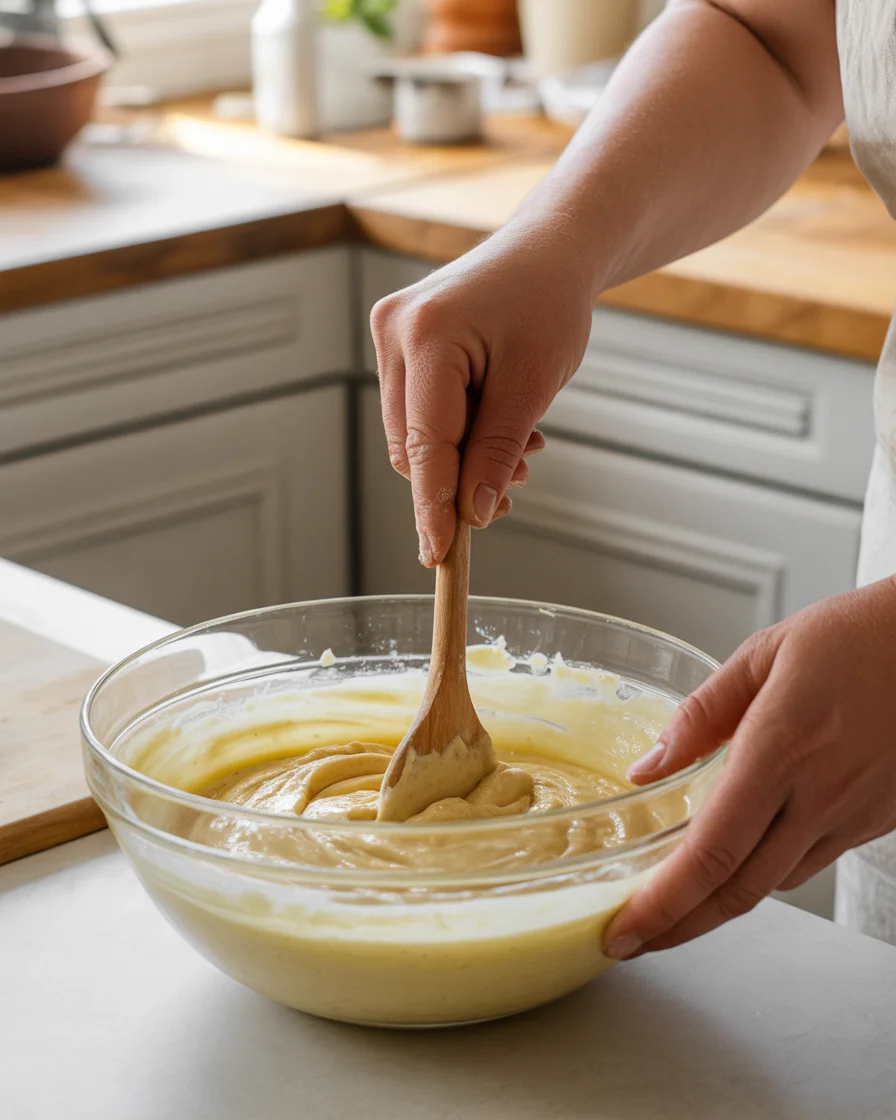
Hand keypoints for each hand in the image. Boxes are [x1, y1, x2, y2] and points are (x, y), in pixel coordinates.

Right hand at [370, 225, 595, 565]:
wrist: (548, 249)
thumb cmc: (549, 303)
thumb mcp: (534, 384)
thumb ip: (498, 451)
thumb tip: (474, 514)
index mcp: (427, 335)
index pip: (425, 443)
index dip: (433, 505)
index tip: (439, 555)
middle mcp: (394, 332)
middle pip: (413, 443)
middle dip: (459, 476)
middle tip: (516, 484)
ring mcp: (390, 334)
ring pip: (415, 432)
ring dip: (462, 455)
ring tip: (521, 447)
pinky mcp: (398, 342)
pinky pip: (418, 409)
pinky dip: (456, 430)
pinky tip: (498, 423)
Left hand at [603, 576, 895, 960]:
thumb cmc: (860, 637)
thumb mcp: (766, 653)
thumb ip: (702, 714)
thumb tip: (647, 766)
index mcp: (782, 747)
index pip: (713, 850)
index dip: (665, 901)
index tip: (624, 928)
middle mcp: (820, 794)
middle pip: (739, 889)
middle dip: (678, 927)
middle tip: (631, 941)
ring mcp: (853, 814)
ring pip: (774, 885)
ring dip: (718, 908)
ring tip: (672, 908)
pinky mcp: (876, 820)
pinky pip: (809, 863)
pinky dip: (763, 877)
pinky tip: (736, 867)